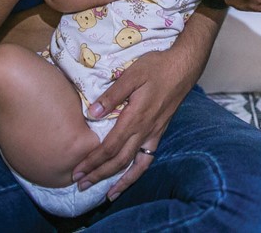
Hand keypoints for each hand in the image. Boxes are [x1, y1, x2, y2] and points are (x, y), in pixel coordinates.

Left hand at [72, 48, 193, 197]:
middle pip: (119, 161)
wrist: (183, 66)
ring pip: (135, 164)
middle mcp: (144, 130)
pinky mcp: (160, 131)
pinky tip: (130, 178)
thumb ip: (112, 95)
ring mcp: (154, 132)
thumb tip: (92, 113)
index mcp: (135, 117)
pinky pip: (148, 157)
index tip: (77, 171)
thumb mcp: (132, 74)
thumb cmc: (156, 67)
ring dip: (119, 181)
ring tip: (107, 195)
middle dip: (99, 175)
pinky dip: (138, 172)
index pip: (110, 147)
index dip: (92, 162)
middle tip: (81, 185)